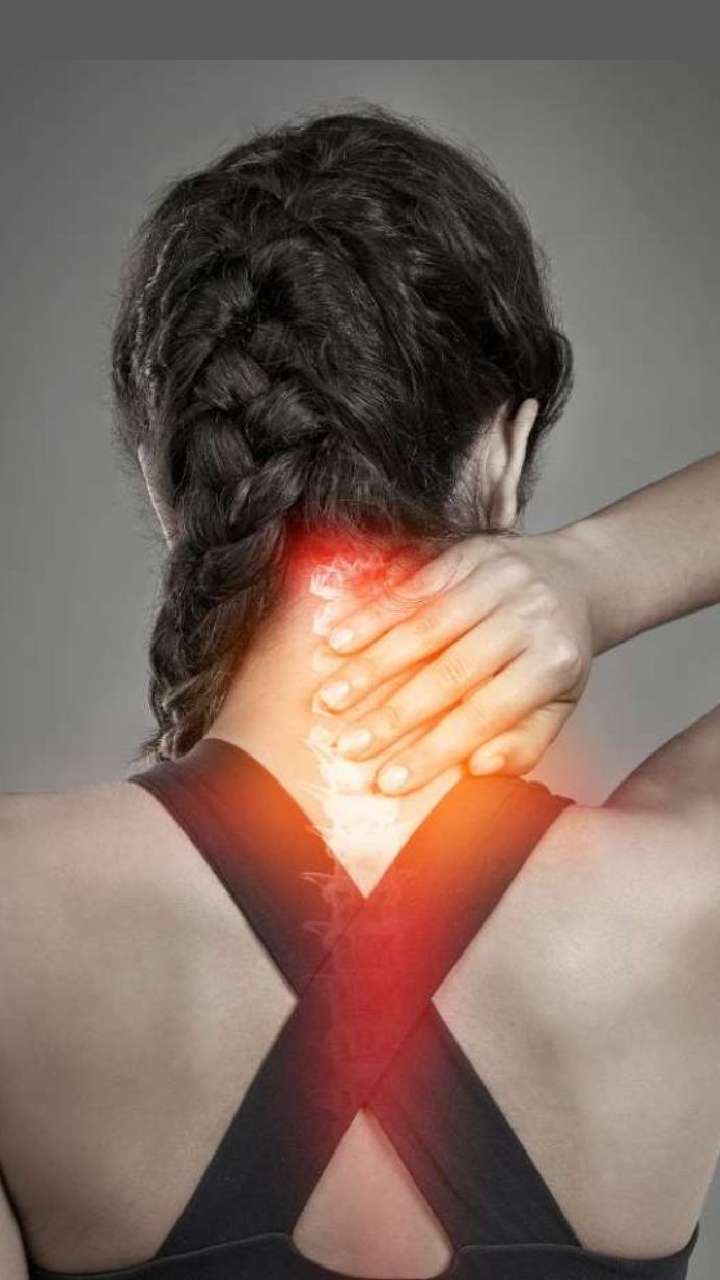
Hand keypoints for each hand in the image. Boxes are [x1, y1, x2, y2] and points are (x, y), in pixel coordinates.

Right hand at [312, 529, 594, 793]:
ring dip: (370, 663)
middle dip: (393, 713)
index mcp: (554, 661)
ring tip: (330, 698)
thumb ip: (523, 742)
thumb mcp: (559, 705)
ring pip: (424, 625)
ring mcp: (496, 578)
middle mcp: (528, 615)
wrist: (576, 577)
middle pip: (451, 671)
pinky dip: (368, 613)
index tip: (389, 781)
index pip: (488, 713)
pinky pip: (410, 584)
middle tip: (346, 746)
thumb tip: (478, 769)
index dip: (436, 749)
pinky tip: (334, 639)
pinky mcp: (467, 551)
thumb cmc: (555, 656)